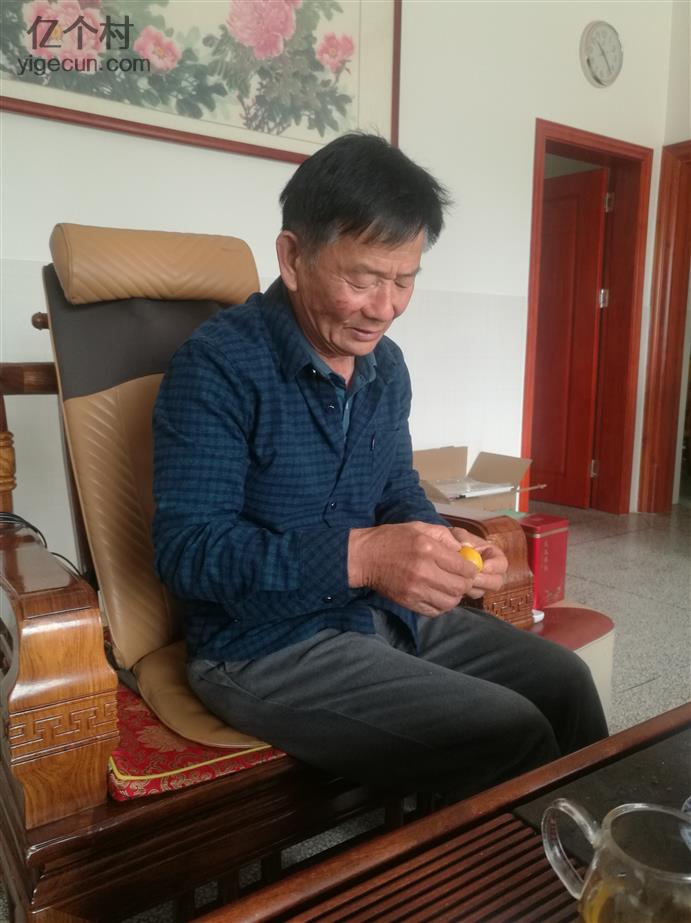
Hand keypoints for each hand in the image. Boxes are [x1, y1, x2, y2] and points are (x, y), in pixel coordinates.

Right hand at [348, 521, 477, 616]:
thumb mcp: (419, 528)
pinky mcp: (408, 602)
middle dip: (465, 583)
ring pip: (450, 602)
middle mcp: (424, 571)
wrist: (364, 557)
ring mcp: (415, 590)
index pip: (463, 567)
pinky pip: (435, 611)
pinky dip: (442, 605)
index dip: (471, 569)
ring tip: (449, 587)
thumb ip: (445, 537)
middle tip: (461, 578)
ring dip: (454, 595)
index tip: (469, 567)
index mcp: (428, 549)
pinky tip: (437, 595)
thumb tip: (466, 552)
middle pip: (459, 586)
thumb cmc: (392, 538)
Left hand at [449, 527, 507, 598]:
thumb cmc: (454, 540)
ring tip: (459, 579)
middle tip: (472, 578)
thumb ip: (462, 538)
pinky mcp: (470, 590)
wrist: (443, 551)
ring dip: (472, 587)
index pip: (502, 563)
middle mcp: (490, 572)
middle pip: (496, 582)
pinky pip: (469, 595)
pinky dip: (462, 591)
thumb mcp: (458, 534)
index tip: (484, 567)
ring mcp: (480, 583)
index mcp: (492, 555)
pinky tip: (453, 583)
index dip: (495, 567)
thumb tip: (465, 546)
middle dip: (485, 581)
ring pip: (482, 591)